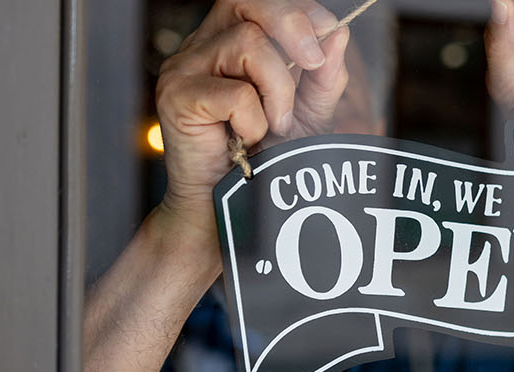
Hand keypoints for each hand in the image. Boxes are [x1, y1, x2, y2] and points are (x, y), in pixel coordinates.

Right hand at [154, 0, 351, 221]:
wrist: (230, 209)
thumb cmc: (263, 159)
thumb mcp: (307, 113)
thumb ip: (323, 76)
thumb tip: (338, 32)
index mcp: (228, 38)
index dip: (297, 8)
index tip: (329, 31)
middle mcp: (201, 45)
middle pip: (247, 2)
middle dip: (292, 26)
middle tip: (315, 63)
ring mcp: (183, 68)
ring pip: (247, 44)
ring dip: (277, 90)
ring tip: (274, 125)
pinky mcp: (175, 96)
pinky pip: (234, 92)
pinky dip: (253, 120)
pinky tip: (245, 141)